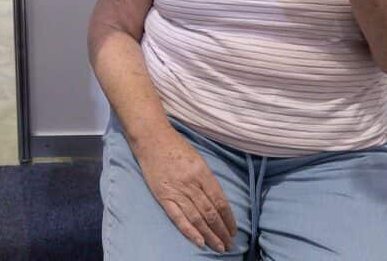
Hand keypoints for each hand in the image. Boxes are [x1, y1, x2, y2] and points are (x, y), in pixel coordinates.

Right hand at [132, 128, 236, 252]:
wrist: (152, 138)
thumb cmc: (176, 147)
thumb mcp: (198, 159)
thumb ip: (207, 180)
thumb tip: (218, 202)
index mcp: (203, 173)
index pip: (220, 201)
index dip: (229, 218)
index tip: (234, 230)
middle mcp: (191, 184)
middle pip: (210, 213)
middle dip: (222, 231)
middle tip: (229, 245)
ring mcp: (176, 191)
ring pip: (197, 218)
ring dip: (209, 235)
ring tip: (219, 247)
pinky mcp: (163, 196)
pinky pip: (178, 217)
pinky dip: (189, 231)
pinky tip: (199, 242)